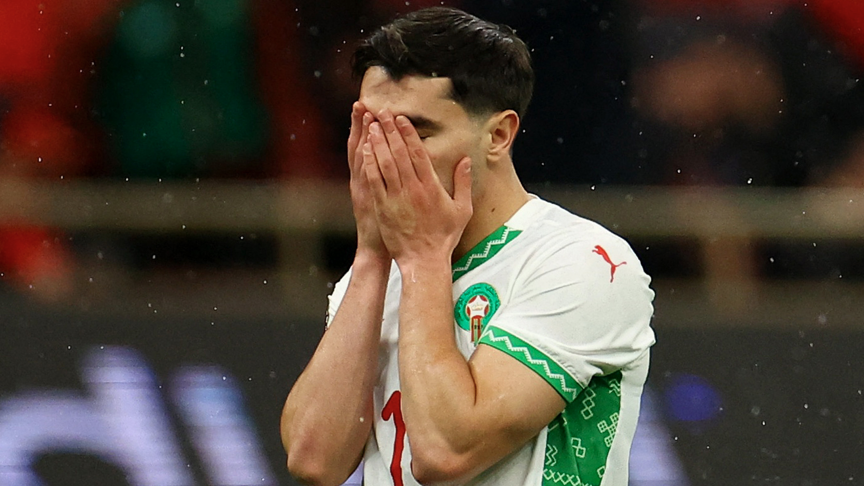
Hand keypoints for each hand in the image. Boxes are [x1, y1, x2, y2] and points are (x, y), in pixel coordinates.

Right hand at [347, 102, 388, 259]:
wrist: (377, 250)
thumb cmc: (386, 226)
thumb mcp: (383, 201)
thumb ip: (388, 181)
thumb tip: (396, 163)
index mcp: (368, 180)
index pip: (368, 147)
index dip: (366, 128)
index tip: (368, 108)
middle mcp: (363, 181)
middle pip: (362, 147)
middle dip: (362, 125)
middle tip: (362, 103)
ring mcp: (365, 189)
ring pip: (361, 157)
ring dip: (362, 136)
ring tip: (364, 114)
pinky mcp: (369, 199)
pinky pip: (367, 177)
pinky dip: (365, 160)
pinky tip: (366, 144)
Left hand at [363, 110, 472, 265]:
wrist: (424, 260)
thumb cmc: (443, 237)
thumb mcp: (462, 210)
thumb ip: (463, 183)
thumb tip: (465, 160)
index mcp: (431, 187)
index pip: (418, 154)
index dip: (408, 134)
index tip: (402, 119)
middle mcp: (413, 189)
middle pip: (399, 153)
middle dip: (390, 131)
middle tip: (383, 112)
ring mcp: (396, 198)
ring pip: (385, 164)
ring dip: (378, 143)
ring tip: (373, 125)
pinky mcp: (383, 208)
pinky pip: (375, 181)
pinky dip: (370, 164)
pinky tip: (366, 150)